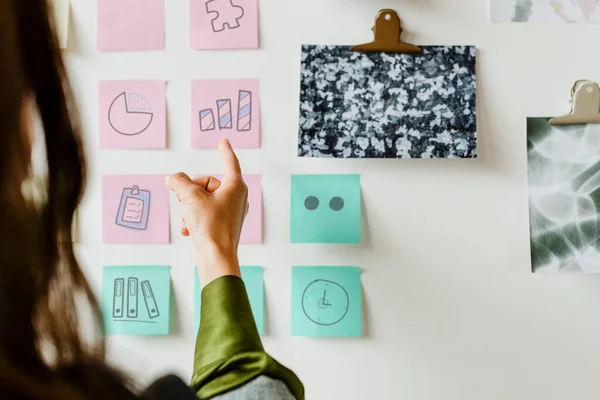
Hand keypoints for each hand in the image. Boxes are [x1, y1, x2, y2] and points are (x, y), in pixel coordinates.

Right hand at [166, 139, 247, 284]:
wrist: (216, 258)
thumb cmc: (210, 226)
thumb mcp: (190, 198)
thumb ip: (179, 182)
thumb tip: (173, 178)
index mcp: (236, 186)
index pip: (229, 162)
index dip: (224, 150)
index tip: (223, 141)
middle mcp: (237, 198)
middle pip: (207, 184)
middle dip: (191, 192)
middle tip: (184, 202)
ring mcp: (231, 212)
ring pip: (203, 200)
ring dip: (189, 208)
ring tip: (188, 220)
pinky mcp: (224, 225)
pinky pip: (204, 214)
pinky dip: (193, 220)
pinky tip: (188, 230)